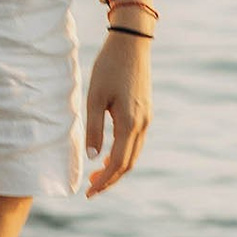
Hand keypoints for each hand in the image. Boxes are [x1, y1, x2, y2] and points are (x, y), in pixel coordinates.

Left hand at [81, 31, 151, 196]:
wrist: (131, 43)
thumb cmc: (109, 67)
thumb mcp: (95, 97)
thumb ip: (94, 128)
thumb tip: (93, 158)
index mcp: (130, 123)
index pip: (117, 163)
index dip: (104, 181)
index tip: (88, 192)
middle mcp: (143, 124)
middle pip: (128, 163)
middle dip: (110, 179)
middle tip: (90, 188)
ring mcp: (147, 118)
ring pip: (134, 154)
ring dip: (117, 167)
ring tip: (97, 174)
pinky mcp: (146, 111)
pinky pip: (136, 142)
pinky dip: (123, 154)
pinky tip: (109, 152)